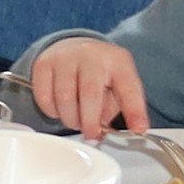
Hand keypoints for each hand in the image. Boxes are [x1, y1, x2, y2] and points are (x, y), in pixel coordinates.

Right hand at [25, 39, 148, 138]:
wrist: (72, 48)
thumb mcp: (116, 86)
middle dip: (91, 122)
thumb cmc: (98, 73)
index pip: (129, 88)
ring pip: (64, 99)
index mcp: (117, 61)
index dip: (135, 111)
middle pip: (90, 95)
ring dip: (70, 119)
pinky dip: (53, 111)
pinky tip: (61, 108)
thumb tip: (105, 130)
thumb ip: (115, 108)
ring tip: (76, 119)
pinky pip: (45, 98)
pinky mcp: (43, 64)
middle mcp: (91, 55)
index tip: (139, 129)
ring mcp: (65, 58)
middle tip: (92, 135)